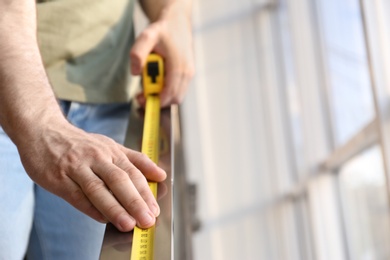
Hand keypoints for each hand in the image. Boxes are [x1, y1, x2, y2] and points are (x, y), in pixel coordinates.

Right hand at [17, 120, 165, 231]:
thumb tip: (160, 175)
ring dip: (115, 208)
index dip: (145, 192)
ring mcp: (76, 167)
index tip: (155, 209)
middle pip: (119, 180)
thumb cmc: (81, 144)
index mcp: (111, 151)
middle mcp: (96, 158)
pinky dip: (90, 208)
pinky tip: (102, 219)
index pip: (133, 173)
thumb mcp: (111, 146)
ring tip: (128, 224)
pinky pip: (76, 195)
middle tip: (147, 219)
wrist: (44, 132)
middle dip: (135, 201)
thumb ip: (136, 161)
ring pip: (98, 188)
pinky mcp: (58, 178)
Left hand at [130, 1, 194, 106]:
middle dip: (158, 100)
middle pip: (174, 99)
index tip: (142, 100)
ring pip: (177, 96)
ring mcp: (189, 74)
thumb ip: (138, 53)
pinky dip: (166, 90)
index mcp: (179, 66)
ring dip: (162, 95)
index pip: (170, 94)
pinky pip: (177, 90)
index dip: (157, 101)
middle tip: (142, 94)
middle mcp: (187, 73)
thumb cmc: (163, 30)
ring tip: (148, 84)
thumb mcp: (146, 37)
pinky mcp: (188, 74)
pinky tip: (156, 80)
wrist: (176, 23)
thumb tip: (135, 72)